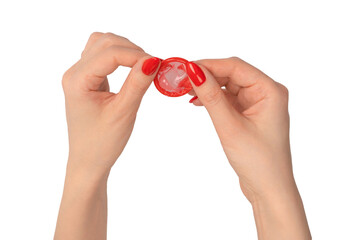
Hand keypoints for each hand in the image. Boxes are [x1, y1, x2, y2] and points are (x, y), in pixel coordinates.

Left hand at [62, 32, 160, 176]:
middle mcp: (74, 74)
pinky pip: (102, 56)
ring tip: (142, 66)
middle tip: (152, 65)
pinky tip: (131, 68)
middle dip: (131, 50)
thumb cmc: (102, 143)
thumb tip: (153, 61)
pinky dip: (119, 57)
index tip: (158, 64)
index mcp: (78, 81)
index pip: (110, 54)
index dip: (136, 55)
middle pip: (105, 42)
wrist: (89, 161)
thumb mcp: (123, 112)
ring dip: (124, 50)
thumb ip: (137, 84)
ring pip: (102, 45)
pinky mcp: (87, 79)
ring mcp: (79, 76)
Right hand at [185, 58, 310, 238]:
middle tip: (181, 80)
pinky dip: (213, 99)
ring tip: (186, 92)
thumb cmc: (258, 161)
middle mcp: (267, 93)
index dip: (209, 65)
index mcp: (270, 91)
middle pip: (231, 74)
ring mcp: (258, 104)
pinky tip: (198, 102)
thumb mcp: (230, 126)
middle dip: (206, 76)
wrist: (268, 189)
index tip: (185, 68)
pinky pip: (229, 99)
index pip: (235, 67)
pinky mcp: (250, 114)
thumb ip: (211, 96)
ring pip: (228, 86)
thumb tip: (193, 71)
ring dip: (208, 88)